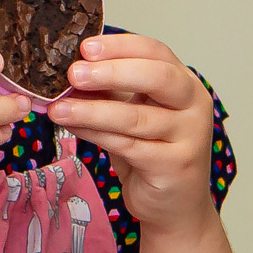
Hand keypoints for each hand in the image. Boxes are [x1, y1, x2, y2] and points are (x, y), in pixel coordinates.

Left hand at [48, 34, 214, 232]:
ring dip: (92, 110)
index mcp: (184, 83)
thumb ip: (109, 92)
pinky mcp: (174, 166)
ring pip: (136, 117)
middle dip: (112, 71)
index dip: (121, 46)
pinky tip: (72, 128)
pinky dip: (96, 135)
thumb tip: (66, 73)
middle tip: (74, 73)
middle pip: (157, 77)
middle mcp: (194, 105)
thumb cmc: (151, 153)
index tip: (85, 47)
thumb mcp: (131, 114)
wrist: (174, 206)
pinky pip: (129, 146)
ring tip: (58, 107)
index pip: (156, 52)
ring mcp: (189, 136)